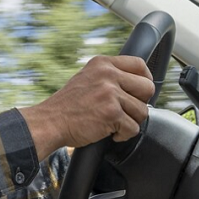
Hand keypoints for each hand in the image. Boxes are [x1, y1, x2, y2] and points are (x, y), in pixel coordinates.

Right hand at [18, 56, 155, 158]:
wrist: (50, 121)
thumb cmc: (67, 105)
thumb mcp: (88, 78)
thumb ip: (109, 76)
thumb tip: (137, 83)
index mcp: (102, 63)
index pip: (139, 64)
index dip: (145, 79)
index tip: (140, 91)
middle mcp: (107, 74)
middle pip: (147, 87)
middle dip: (140, 103)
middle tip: (126, 111)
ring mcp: (110, 93)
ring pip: (142, 111)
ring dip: (131, 122)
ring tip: (114, 123)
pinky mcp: (112, 113)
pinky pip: (133, 128)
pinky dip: (123, 135)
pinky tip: (109, 132)